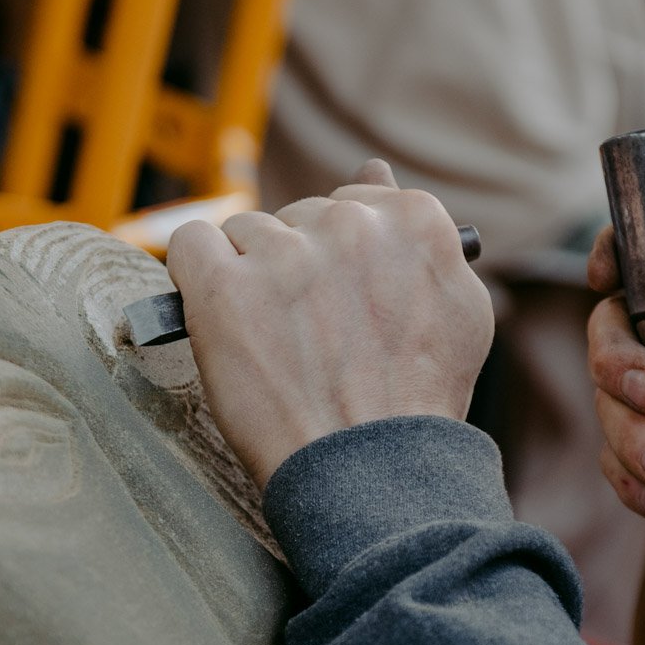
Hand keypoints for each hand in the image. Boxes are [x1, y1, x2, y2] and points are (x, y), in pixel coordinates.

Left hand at [166, 160, 493, 488]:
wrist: (369, 472)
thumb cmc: (414, 402)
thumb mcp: (455, 310)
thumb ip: (421, 236)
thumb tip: (373, 173)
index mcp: (414, 221)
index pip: (356, 202)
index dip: (342, 256)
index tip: (340, 301)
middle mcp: (350, 225)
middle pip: (299, 216)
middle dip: (297, 266)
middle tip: (311, 336)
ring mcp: (284, 254)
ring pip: (245, 231)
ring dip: (250, 277)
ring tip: (276, 343)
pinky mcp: (223, 287)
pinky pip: (189, 245)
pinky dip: (196, 277)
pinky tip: (222, 318)